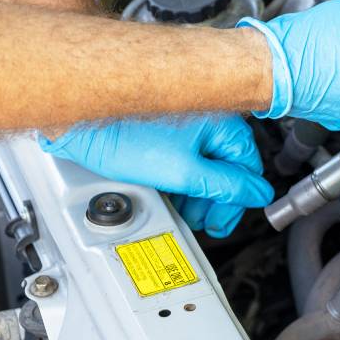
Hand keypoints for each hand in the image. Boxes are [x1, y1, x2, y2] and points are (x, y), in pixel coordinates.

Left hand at [39, 115, 273, 237]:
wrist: (82, 124)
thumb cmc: (124, 137)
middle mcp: (210, 118)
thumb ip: (226, 186)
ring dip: (197, 192)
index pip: (247, 169)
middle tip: (202, 221)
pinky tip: (169, 192)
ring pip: (206, 165)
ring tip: (181, 209)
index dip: (236, 201)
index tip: (221, 221)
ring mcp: (189, 123)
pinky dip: (181, 178)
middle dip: (214, 200)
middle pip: (227, 168)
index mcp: (223, 123)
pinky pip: (187, 158)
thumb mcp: (184, 172)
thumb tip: (258, 194)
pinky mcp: (169, 130)